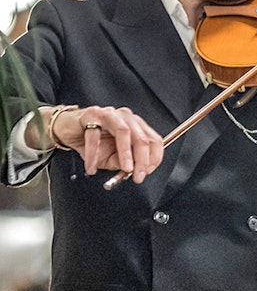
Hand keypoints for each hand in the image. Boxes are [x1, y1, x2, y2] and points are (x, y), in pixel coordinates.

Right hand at [39, 105, 163, 182]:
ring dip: (126, 154)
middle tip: (138, 176)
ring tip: (125, 169)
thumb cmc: (93, 142)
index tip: (147, 172)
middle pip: (142, 138)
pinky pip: (94, 136)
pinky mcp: (91, 115)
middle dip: (142, 160)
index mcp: (136, 126)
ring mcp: (109, 114)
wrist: (67, 129)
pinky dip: (93, 154)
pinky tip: (91, 167)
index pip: (154, 140)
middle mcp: (126, 117)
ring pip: (124, 132)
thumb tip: (135, 170)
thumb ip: (123, 163)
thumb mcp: (111, 158)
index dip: (154, 158)